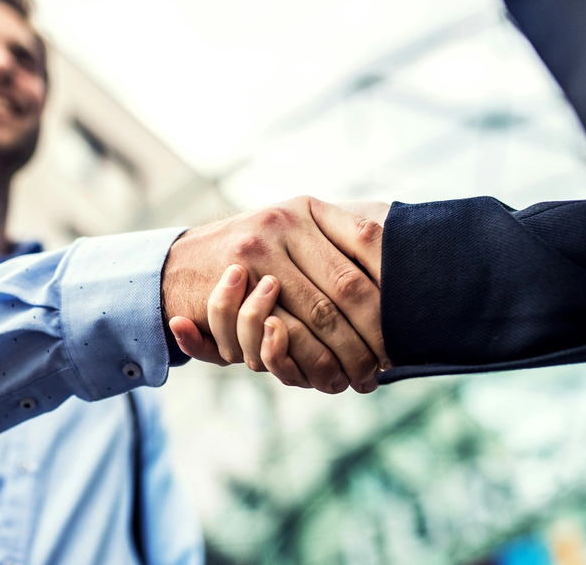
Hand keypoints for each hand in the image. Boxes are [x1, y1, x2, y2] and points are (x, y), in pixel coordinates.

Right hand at [162, 196, 385, 392]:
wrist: (175, 267)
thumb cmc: (248, 257)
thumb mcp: (290, 234)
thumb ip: (336, 241)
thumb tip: (407, 263)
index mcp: (307, 208)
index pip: (368, 242)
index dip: (391, 285)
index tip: (410, 319)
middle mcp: (283, 223)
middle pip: (347, 286)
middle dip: (373, 330)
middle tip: (390, 362)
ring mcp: (256, 252)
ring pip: (318, 314)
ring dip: (345, 353)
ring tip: (363, 377)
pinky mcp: (232, 286)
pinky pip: (280, 331)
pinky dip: (310, 359)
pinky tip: (328, 376)